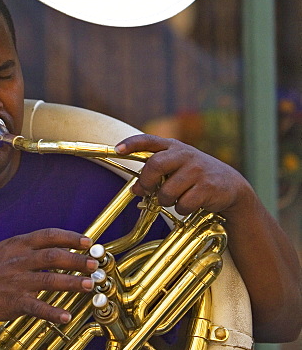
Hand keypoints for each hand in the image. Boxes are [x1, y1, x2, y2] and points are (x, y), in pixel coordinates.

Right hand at [0, 228, 98, 325]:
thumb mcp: (7, 249)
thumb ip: (31, 247)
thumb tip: (61, 246)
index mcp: (18, 244)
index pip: (48, 235)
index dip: (70, 238)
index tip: (88, 242)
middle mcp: (19, 260)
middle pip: (53, 256)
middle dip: (77, 260)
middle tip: (95, 264)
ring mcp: (16, 281)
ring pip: (49, 280)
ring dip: (72, 282)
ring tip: (90, 285)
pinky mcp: (14, 301)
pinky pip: (37, 307)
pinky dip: (53, 312)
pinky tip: (66, 316)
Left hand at [115, 134, 249, 216]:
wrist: (231, 187)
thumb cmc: (196, 176)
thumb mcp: (177, 167)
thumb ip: (155, 173)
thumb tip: (134, 189)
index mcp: (173, 147)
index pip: (148, 140)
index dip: (131, 144)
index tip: (118, 150)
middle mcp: (185, 154)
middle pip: (155, 166)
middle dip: (146, 183)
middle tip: (146, 191)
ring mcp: (197, 170)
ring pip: (167, 191)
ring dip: (166, 201)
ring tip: (175, 199)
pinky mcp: (208, 187)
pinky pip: (183, 204)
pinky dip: (182, 209)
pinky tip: (190, 204)